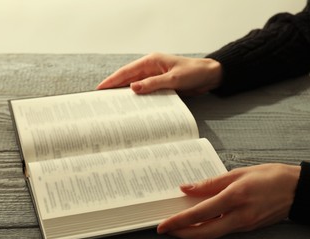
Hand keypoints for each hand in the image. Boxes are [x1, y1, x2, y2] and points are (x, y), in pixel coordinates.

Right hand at [96, 53, 221, 94]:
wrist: (209, 76)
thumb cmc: (194, 73)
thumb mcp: (173, 79)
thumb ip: (153, 84)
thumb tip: (133, 88)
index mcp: (151, 61)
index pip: (127, 71)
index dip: (112, 80)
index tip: (100, 88)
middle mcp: (151, 68)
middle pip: (128, 78)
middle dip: (115, 87)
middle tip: (102, 99)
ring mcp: (155, 77)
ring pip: (136, 85)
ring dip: (126, 93)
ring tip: (114, 104)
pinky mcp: (161, 84)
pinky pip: (146, 91)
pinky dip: (139, 97)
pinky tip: (133, 106)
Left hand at [157, 163, 300, 238]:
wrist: (297, 190)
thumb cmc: (270, 176)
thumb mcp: (238, 173)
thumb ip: (210, 183)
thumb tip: (187, 188)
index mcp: (235, 197)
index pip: (200, 213)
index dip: (179, 221)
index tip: (163, 225)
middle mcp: (239, 216)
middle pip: (204, 233)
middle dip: (182, 234)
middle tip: (166, 229)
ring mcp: (245, 225)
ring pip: (213, 235)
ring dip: (193, 232)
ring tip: (179, 224)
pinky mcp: (248, 227)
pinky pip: (223, 231)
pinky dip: (208, 228)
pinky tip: (200, 220)